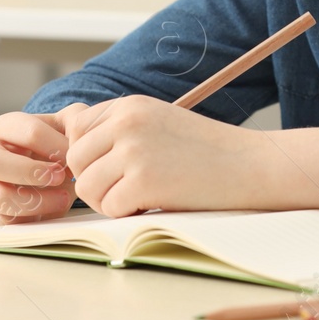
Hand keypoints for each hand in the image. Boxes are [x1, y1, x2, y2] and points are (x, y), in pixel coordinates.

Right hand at [0, 109, 79, 226]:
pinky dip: (26, 221)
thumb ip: (75, 120)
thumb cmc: (55, 147)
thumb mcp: (67, 127)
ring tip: (62, 199)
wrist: (49, 174)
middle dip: (32, 172)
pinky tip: (46, 213)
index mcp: (4, 126)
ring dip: (35, 201)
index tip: (75, 157)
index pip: (28, 132)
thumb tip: (79, 131)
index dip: (56, 146)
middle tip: (61, 177)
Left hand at [59, 95, 264, 216]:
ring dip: (109, 201)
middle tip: (131, 187)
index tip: (119, 167)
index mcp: (129, 104)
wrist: (251, 165)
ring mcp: (134, 150)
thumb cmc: (206, 151)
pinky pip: (109, 209)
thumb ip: (116, 128)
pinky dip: (128, 215)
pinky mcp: (143, 181)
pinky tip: (156, 203)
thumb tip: (67, 131)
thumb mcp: (158, 123)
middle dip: (96, 181)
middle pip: (75, 161)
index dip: (93, 157)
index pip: (77, 132)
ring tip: (143, 196)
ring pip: (86, 188)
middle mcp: (127, 121)